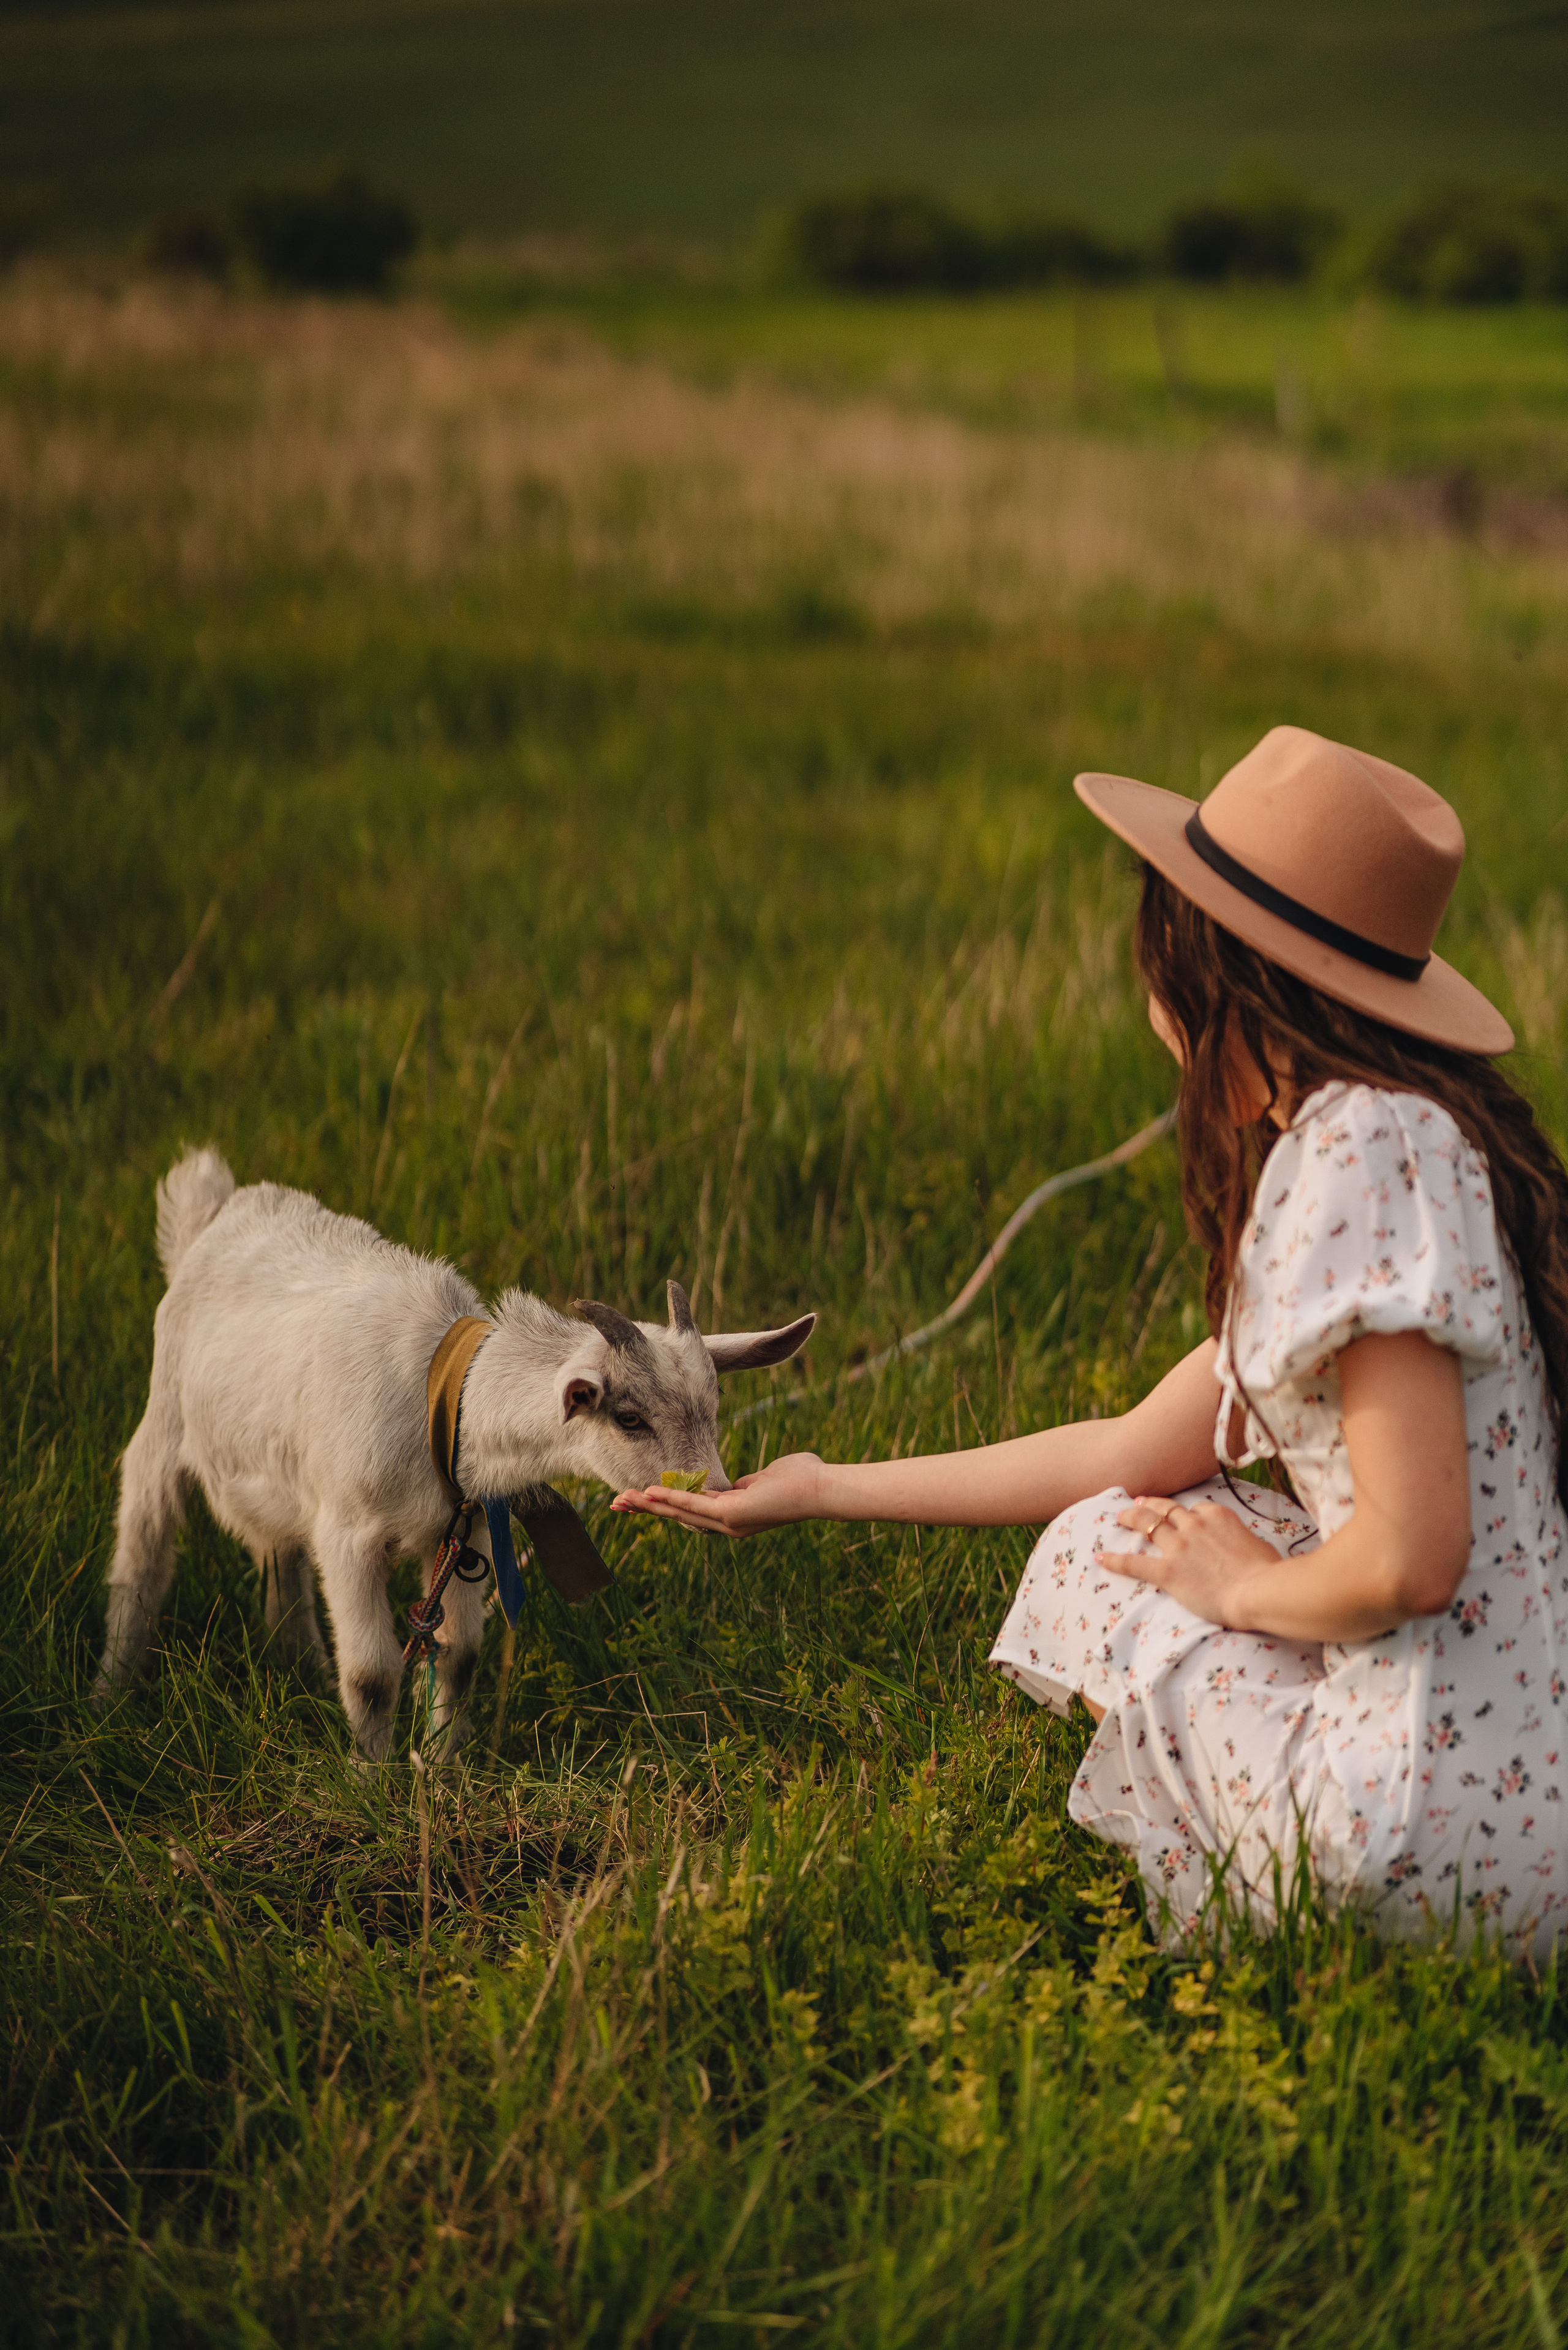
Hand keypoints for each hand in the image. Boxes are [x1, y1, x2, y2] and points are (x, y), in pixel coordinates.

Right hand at [610, 1451, 826, 1539]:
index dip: (664, 1502)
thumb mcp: (766, 1478)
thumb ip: (749, 1482)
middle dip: (646, 1508)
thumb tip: (743, 1483)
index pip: (690, 1508)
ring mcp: (729, 1522)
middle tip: (617, 1504)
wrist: (821, 1488)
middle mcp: (727, 1523)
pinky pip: (695, 1504)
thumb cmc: (802, 1478)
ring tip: (623, 1500)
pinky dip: (671, 1498)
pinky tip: (649, 1492)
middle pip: (678, 1514)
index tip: (640, 1496)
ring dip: (650, 1505)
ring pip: (681, 1511)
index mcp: (733, 1514)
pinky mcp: (733, 1515)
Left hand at [1100, 1494, 1282, 1629]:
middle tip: (1138, 1502)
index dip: (1183, 1512)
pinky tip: (1102, 1558)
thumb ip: (1242, 1540)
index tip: (1177, 1514)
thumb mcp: (1259, 1545)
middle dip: (1150, 1504)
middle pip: (1166, 1509)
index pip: (1194, 1509)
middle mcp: (1194, 1525)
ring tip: (1119, 1517)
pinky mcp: (1168, 1571)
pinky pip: (1135, 1563)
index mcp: (1217, 1516)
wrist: (1259, 1591)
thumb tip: (1242, 1547)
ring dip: (1132, 1519)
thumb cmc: (1268, 1572)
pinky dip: (1116, 1560)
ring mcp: (1179, 1547)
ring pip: (1148, 1525)